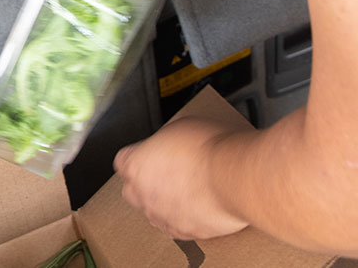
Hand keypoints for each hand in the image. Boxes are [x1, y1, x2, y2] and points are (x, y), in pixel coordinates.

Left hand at [113, 116, 248, 239]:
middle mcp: (142, 193)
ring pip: (153, 211)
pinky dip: (182, 219)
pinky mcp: (183, 231)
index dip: (137, 156)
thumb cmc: (210, 149)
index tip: (149, 154)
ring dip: (163, 202)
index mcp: (135, 164)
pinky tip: (195, 208)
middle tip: (166, 172)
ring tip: (184, 191)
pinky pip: (175, 227)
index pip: (122, 161)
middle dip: (145, 182)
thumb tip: (166, 145)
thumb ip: (163, 141)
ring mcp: (161, 215)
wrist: (235, 177)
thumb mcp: (179, 127)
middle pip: (132, 189)